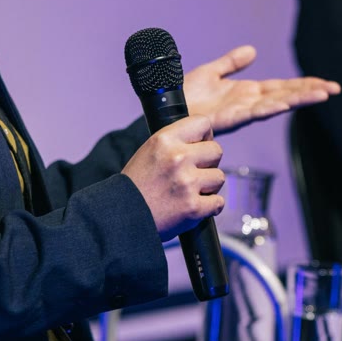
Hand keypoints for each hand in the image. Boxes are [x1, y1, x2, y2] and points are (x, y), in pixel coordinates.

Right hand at [121, 115, 224, 241]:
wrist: (122, 217)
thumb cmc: (136, 185)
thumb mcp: (149, 150)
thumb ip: (175, 142)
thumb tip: (203, 139)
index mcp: (165, 140)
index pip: (202, 123)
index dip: (205, 136)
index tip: (200, 146)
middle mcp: (177, 158)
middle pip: (216, 151)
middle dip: (209, 162)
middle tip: (194, 172)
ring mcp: (187, 183)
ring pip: (219, 177)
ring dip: (209, 186)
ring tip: (191, 191)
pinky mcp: (193, 207)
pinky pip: (218, 202)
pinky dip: (210, 207)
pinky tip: (195, 206)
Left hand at [182, 45, 340, 134]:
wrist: (165, 107)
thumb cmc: (184, 95)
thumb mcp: (211, 72)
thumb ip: (231, 63)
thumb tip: (252, 51)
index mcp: (248, 93)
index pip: (282, 88)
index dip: (303, 85)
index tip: (325, 84)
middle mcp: (249, 103)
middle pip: (286, 95)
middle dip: (310, 92)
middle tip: (334, 89)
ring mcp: (241, 111)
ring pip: (277, 104)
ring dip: (299, 100)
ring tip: (321, 95)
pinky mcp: (230, 118)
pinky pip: (254, 112)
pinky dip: (271, 107)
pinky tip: (286, 103)